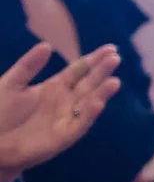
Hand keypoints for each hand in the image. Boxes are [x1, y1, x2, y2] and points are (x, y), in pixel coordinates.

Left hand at [0, 41, 119, 176]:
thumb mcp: (11, 84)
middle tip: (116, 58)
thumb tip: (47, 45)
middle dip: (102, 71)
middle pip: (88, 84)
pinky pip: (80, 124)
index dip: (94, 60)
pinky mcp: (64, 136)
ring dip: (102, 93)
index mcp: (54, 87)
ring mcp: (66, 119)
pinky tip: (98, 103)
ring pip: (89, 103)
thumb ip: (28, 66)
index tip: (111, 49)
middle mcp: (65, 101)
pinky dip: (90, 114)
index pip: (79, 70)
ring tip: (114, 81)